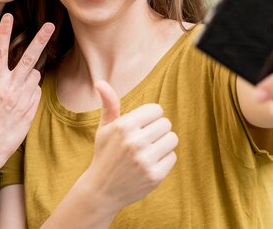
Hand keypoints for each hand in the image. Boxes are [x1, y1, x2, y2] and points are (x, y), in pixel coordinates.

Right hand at [0, 15, 54, 171]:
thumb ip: (0, 81)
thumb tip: (18, 72)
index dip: (3, 31)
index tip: (8, 16)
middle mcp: (10, 87)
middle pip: (28, 57)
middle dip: (40, 39)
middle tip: (49, 25)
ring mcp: (22, 98)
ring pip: (34, 75)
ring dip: (30, 78)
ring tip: (17, 94)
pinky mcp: (31, 109)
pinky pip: (36, 92)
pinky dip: (31, 94)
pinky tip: (21, 106)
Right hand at [82, 81, 177, 210]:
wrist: (102, 190)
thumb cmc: (105, 153)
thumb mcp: (104, 127)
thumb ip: (109, 103)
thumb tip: (100, 82)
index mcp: (123, 126)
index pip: (156, 109)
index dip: (150, 116)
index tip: (142, 125)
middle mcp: (135, 142)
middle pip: (165, 123)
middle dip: (157, 129)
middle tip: (145, 138)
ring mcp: (146, 160)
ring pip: (172, 138)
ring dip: (163, 142)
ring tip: (149, 149)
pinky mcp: (155, 176)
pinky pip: (172, 156)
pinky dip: (164, 159)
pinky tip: (150, 163)